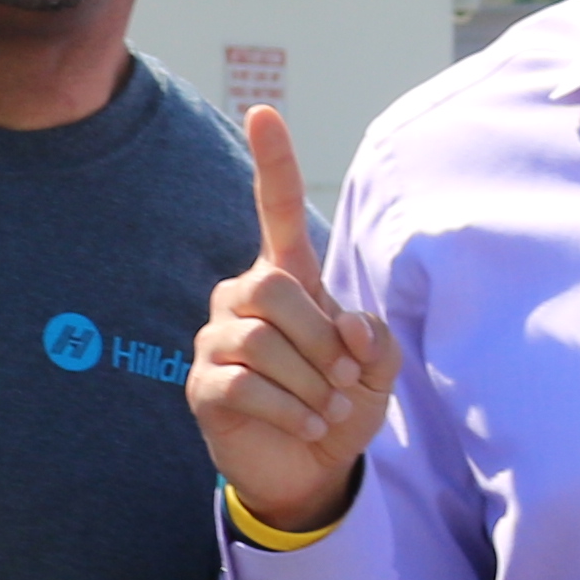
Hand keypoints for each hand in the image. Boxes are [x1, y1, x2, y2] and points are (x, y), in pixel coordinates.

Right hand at [190, 107, 396, 537]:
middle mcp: (241, 298)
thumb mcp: (378, 369)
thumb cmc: (342, 402)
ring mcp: (216, 340)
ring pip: (259, 340)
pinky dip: (288, 410)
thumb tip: (346, 328)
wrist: (312, 468)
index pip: (273, 210)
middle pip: (274, 288)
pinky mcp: (201, 384)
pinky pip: (242, 383)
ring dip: (310, 383)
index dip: (272, 163)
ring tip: (330, 410)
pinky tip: (307, 426)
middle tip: (345, 378)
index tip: (264, 112)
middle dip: (320, 339)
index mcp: (286, 277)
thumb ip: (376, 338)